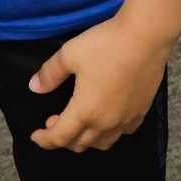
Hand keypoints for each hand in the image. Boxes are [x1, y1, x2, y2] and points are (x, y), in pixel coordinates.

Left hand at [27, 14, 169, 151]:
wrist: (146, 36)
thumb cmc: (105, 44)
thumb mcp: (70, 54)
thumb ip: (50, 74)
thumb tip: (34, 87)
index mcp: (85, 111)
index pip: (59, 137)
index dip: (44, 140)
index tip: (35, 136)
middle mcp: (106, 122)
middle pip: (80, 144)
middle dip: (63, 139)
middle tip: (53, 122)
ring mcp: (126, 119)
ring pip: (102, 143)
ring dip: (86, 139)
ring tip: (79, 124)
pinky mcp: (141, 111)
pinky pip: (122, 132)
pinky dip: (109, 132)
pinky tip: (107, 119)